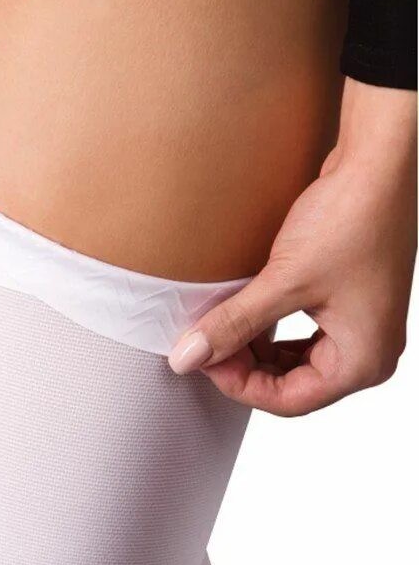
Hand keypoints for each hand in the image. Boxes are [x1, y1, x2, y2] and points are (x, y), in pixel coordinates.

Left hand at [168, 79, 416, 415]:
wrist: (376, 164)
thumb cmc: (350, 219)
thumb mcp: (283, 281)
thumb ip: (233, 324)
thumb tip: (188, 357)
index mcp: (361, 360)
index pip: (289, 400)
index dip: (238, 384)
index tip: (202, 358)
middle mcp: (365, 351)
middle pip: (290, 384)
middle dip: (244, 367)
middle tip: (206, 343)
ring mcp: (356, 327)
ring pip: (292, 362)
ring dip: (253, 350)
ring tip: (219, 327)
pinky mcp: (343, 304)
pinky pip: (299, 336)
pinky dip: (267, 331)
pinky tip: (242, 314)